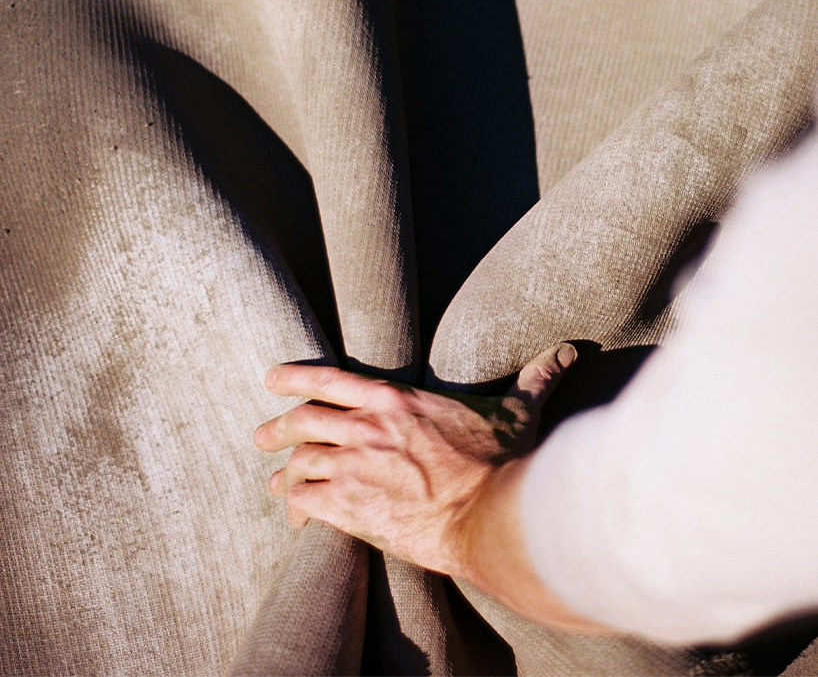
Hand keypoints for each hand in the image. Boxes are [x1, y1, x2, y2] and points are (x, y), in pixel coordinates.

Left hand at [254, 343, 576, 578]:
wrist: (490, 516)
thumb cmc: (500, 462)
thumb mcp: (515, 412)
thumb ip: (532, 379)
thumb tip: (566, 351)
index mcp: (393, 399)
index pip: (328, 378)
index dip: (293, 377)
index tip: (271, 379)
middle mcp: (364, 427)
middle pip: (302, 421)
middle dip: (276, 428)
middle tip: (262, 436)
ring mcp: (353, 466)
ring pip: (298, 461)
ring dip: (282, 470)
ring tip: (273, 478)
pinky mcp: (350, 507)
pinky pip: (305, 500)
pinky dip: (294, 504)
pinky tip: (293, 513)